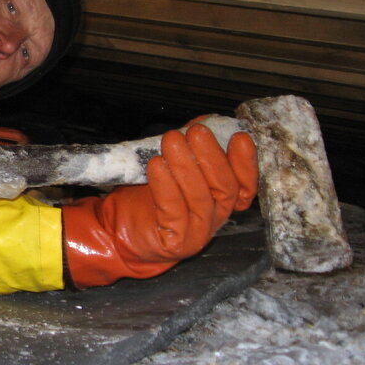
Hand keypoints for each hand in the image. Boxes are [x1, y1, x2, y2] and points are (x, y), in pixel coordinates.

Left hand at [62, 124, 257, 287]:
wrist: (119, 230)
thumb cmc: (148, 198)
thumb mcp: (172, 167)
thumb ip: (189, 148)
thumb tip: (202, 122)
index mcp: (219, 200)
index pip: (243, 184)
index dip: (245, 162)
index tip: (239, 137)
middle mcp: (214, 217)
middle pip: (224, 188)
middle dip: (212, 157)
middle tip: (197, 132)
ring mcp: (197, 232)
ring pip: (200, 198)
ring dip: (186, 166)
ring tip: (173, 141)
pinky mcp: (175, 242)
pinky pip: (173, 211)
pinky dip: (166, 186)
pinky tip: (157, 165)